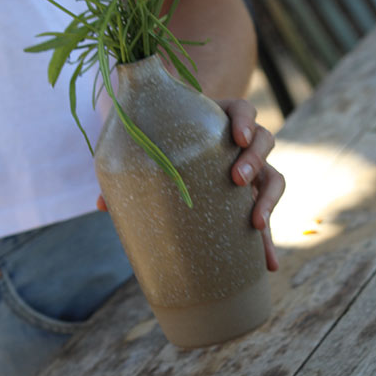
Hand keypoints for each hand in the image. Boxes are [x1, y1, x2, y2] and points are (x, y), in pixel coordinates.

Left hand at [95, 98, 285, 271]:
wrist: (172, 155)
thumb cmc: (160, 145)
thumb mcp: (149, 149)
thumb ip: (129, 170)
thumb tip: (101, 205)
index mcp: (219, 119)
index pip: (244, 111)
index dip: (245, 121)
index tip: (237, 137)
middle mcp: (241, 143)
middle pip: (263, 140)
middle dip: (254, 160)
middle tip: (237, 180)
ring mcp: (250, 170)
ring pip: (274, 176)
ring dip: (269, 199)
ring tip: (256, 224)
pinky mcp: (252, 197)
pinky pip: (267, 214)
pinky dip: (268, 240)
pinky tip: (268, 265)